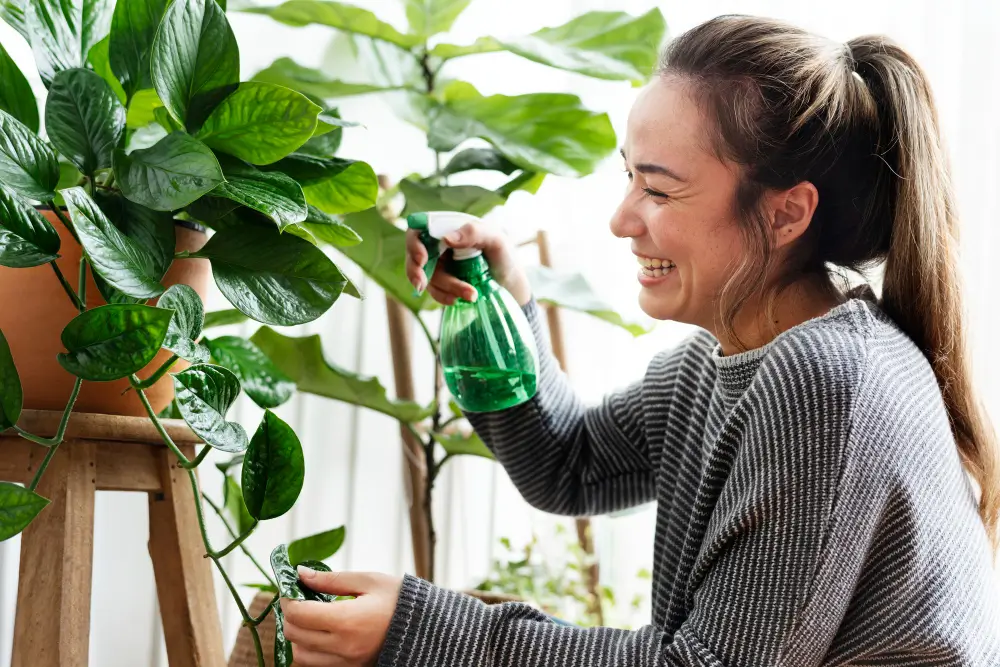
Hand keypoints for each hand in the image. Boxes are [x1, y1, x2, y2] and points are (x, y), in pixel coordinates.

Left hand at [279, 567, 402, 666]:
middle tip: (298, 600)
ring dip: (297, 637)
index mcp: (346, 620)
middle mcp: (343, 646)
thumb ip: (331, 580)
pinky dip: (310, 652)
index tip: (292, 589)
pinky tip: (320, 634)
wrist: (427, 627)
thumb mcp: (368, 581)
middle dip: (290, 616)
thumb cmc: (400, 600)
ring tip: (309, 619)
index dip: (288, 599)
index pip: (298, 614)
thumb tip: (302, 574)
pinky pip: (317, 666)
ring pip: (300, 657)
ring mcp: (347, 663)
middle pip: (294, 635)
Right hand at [405, 223, 531, 306]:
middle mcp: (440, 246)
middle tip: (422, 284)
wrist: (511, 285)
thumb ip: (474, 233)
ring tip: (471, 294)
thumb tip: (446, 238)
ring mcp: (440, 266)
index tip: (422, 259)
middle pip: (414, 256)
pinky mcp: (443, 284)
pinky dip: (443, 297)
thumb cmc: (505, 256)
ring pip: (426, 277)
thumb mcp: (496, 240)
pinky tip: (457, 300)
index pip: (420, 229)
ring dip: (445, 287)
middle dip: (415, 271)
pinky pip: (433, 291)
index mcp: (448, 229)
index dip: (414, 243)